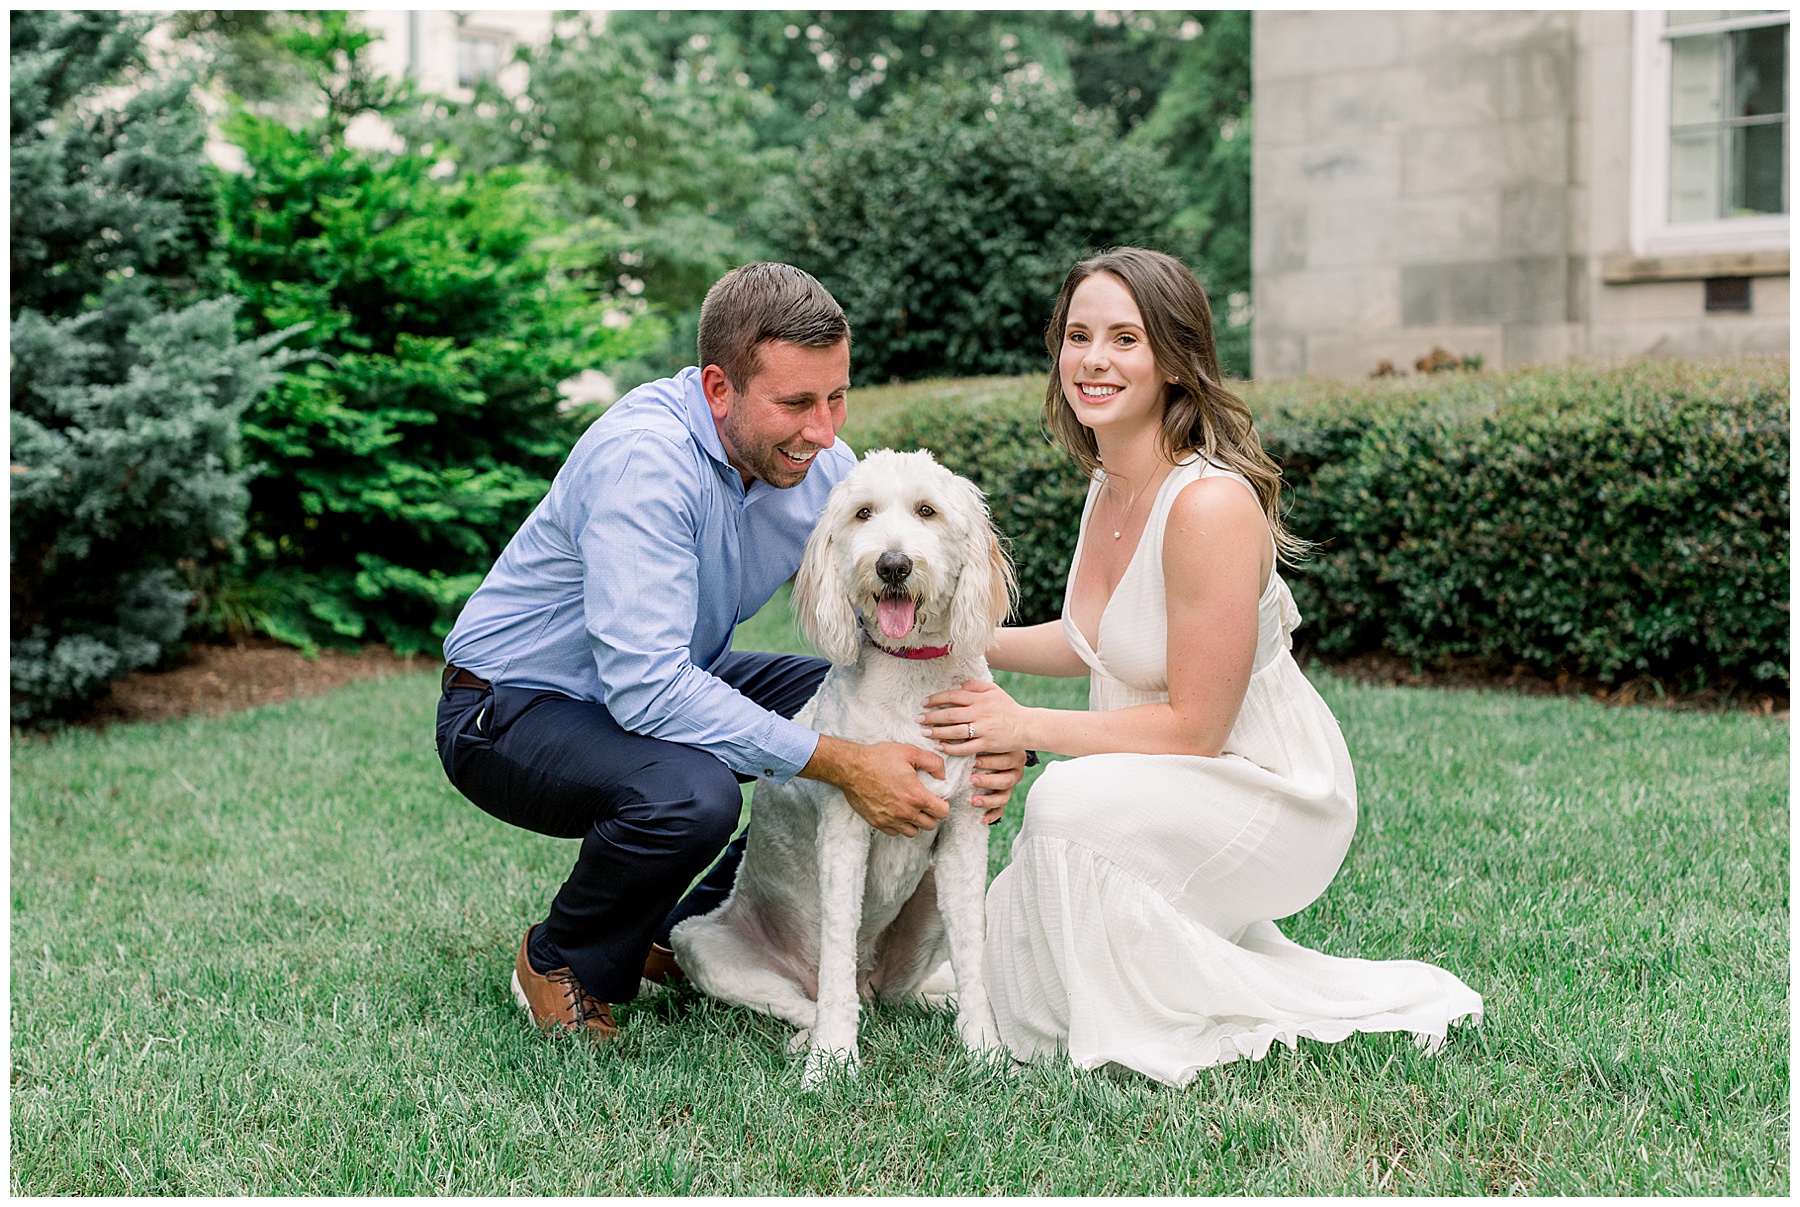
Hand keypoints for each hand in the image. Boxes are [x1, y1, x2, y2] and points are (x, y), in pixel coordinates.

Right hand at [802, 736, 949, 837]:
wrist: (851, 768)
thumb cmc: (879, 758)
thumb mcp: (910, 752)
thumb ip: (933, 763)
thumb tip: (943, 776)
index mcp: (917, 796)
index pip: (943, 813)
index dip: (943, 805)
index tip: (937, 798)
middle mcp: (905, 813)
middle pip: (930, 825)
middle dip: (931, 814)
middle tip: (924, 802)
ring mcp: (891, 820)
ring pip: (914, 832)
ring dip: (915, 822)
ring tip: (910, 808)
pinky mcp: (878, 823)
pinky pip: (896, 832)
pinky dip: (899, 825)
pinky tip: (896, 811)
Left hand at [919, 679, 1029, 756]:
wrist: (1026, 726)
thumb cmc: (1008, 708)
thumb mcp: (994, 691)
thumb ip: (975, 685)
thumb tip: (957, 685)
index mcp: (981, 698)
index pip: (953, 695)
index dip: (936, 699)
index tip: (924, 703)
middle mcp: (980, 712)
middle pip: (950, 713)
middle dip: (931, 716)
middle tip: (918, 719)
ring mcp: (983, 729)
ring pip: (955, 730)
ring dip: (937, 732)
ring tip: (925, 732)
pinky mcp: (987, 744)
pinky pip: (966, 747)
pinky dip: (952, 747)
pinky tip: (941, 747)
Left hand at [970, 747, 1025, 824]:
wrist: (992, 754)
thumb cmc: (985, 745)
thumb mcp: (984, 741)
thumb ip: (977, 740)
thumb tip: (956, 737)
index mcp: (1013, 756)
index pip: (1006, 759)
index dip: (990, 761)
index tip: (973, 761)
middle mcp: (1015, 772)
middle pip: (1006, 779)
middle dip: (988, 780)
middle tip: (971, 780)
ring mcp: (1010, 787)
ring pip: (1004, 796)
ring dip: (988, 800)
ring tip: (973, 801)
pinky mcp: (1004, 798)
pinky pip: (1001, 810)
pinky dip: (992, 815)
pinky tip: (982, 819)